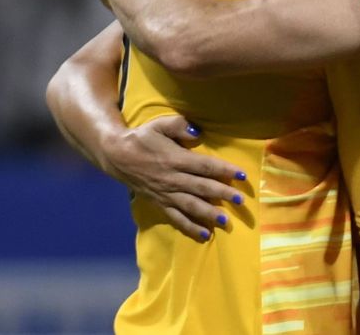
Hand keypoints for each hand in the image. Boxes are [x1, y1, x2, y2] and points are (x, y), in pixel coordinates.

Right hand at [101, 115, 248, 241]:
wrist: (117, 156)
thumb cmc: (142, 138)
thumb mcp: (159, 125)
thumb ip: (179, 126)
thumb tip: (197, 132)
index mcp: (175, 159)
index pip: (205, 166)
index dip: (224, 170)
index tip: (242, 175)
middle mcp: (172, 179)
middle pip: (202, 188)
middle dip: (223, 194)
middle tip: (241, 201)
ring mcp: (166, 194)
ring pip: (191, 206)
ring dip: (209, 214)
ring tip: (226, 221)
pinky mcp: (160, 204)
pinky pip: (176, 218)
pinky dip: (190, 228)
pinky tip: (204, 235)